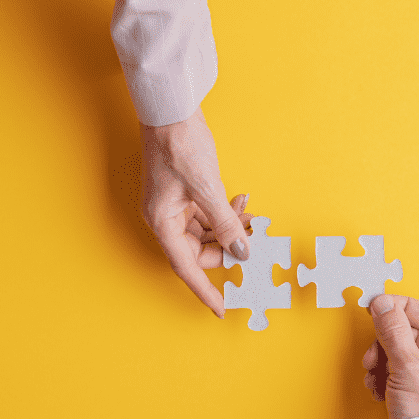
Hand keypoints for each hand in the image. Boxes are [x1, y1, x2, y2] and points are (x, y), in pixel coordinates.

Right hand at [140, 106, 252, 317]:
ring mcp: (176, 206)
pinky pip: (209, 215)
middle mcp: (166, 219)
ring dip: (232, 228)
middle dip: (229, 248)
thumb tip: (241, 251)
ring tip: (255, 219)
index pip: (186, 267)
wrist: (171, 110)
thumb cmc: (179, 145)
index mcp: (163, 222)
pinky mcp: (185, 194)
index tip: (221, 308)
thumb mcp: (207, 188)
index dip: (205, 290)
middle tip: (255, 244)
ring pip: (208, 232)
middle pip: (200, 250)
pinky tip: (243, 203)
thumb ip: (225, 223)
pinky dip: (227, 213)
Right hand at [362, 295, 418, 418]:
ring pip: (404, 353)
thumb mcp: (408, 367)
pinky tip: (379, 389)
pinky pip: (403, 371)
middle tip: (372, 355)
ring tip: (375, 378)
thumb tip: (383, 304)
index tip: (376, 307)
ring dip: (383, 363)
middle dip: (387, 345)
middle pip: (413, 334)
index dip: (401, 309)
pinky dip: (386, 377)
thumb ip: (393, 331)